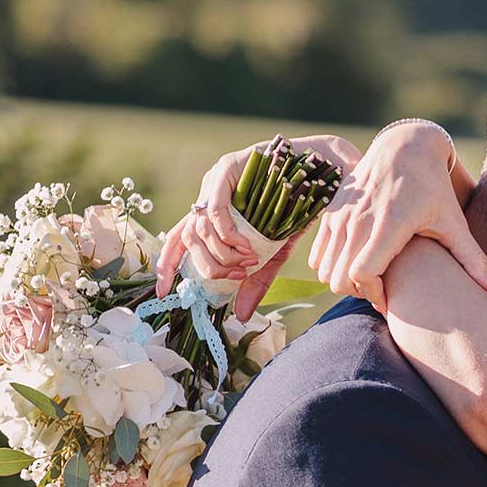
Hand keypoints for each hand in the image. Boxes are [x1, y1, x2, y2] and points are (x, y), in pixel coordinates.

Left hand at [156, 133, 362, 319]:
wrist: (325, 177)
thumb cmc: (297, 212)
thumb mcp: (273, 253)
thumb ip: (255, 281)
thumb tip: (242, 316)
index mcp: (212, 215)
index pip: (177, 240)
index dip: (165, 265)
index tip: (162, 292)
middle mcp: (206, 197)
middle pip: (187, 238)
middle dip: (208, 266)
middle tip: (237, 276)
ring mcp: (214, 182)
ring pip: (199, 227)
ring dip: (222, 253)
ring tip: (250, 260)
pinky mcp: (226, 170)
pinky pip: (214, 209)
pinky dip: (227, 233)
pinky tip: (246, 244)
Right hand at [308, 120, 486, 313]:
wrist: (405, 147)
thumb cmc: (435, 189)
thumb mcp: (456, 224)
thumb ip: (474, 262)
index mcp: (389, 224)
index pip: (362, 275)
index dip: (374, 295)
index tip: (391, 300)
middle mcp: (359, 219)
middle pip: (340, 278)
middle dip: (359, 293)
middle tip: (383, 291)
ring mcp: (341, 214)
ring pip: (326, 269)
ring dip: (345, 280)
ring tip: (372, 278)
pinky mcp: (330, 210)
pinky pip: (319, 254)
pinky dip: (334, 265)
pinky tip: (358, 262)